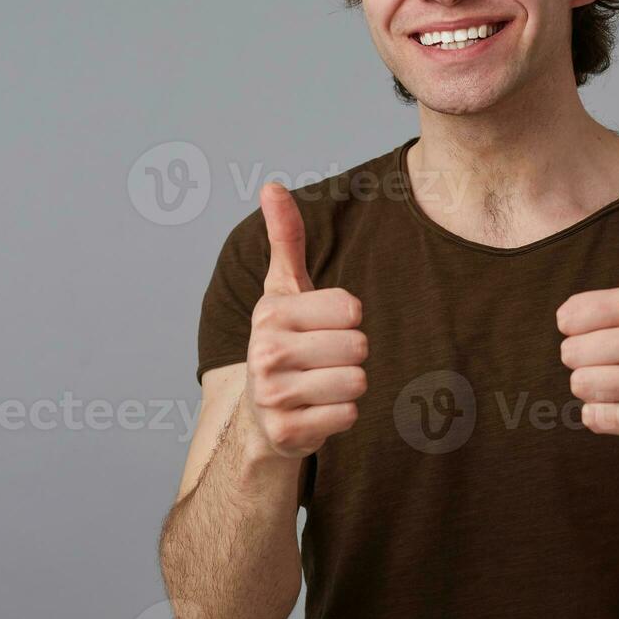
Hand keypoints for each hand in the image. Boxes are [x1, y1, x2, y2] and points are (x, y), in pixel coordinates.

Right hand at [242, 182, 368, 459]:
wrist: (260, 413)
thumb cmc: (286, 341)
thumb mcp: (285, 290)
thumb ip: (286, 239)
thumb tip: (272, 186)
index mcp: (271, 313)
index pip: (351, 307)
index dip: (348, 318)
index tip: (323, 326)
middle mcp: (265, 353)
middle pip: (358, 346)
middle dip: (350, 355)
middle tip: (322, 360)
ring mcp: (273, 395)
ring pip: (356, 382)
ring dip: (347, 385)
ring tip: (320, 384)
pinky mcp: (287, 432)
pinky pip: (348, 415)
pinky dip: (340, 414)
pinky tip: (317, 410)